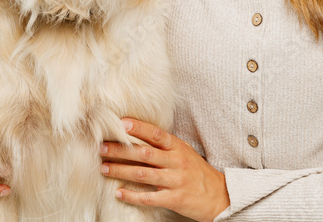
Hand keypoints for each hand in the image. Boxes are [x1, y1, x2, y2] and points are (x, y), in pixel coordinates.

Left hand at [99, 117, 229, 221]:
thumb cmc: (198, 172)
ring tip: (104, 168)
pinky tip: (119, 192)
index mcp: (178, 148)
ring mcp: (175, 181)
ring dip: (121, 170)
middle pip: (144, 154)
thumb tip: (139, 135)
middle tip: (102, 147)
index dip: (139, 128)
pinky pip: (149, 197)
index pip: (156, 134)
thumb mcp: (185, 152)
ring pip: (143, 174)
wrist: (220, 196)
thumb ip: (166, 145)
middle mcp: (176, 162)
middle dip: (121, 150)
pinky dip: (132, 195)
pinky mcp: (174, 199)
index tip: (121, 124)